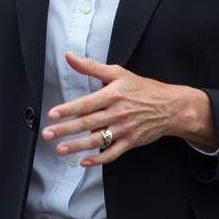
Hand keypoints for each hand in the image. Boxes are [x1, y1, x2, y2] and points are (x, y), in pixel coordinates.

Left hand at [39, 52, 217, 166]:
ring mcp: (124, 129)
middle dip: (65, 130)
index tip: (53, 114)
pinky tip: (84, 162)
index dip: (68, 109)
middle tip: (48, 134)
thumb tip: (69, 56)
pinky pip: (112, 153)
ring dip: (77, 146)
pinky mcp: (131, 142)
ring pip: (97, 140)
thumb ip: (91, 66)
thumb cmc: (142, 88)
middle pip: (88, 123)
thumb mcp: (118, 73)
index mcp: (113, 94)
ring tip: (61, 149)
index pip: (86, 103)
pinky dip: (98, 159)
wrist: (170, 106)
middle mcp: (117, 113)